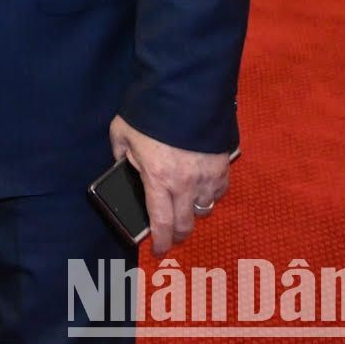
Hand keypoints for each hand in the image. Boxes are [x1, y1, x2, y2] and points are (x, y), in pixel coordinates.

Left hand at [109, 115, 231, 255]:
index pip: (160, 222)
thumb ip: (121, 155)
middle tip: (169, 233)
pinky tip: (201, 187)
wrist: (185, 93)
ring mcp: (208, 177)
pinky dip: (210, 194)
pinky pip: (219, 191)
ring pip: (205, 209)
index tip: (158, 250)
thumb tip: (124, 167)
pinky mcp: (223, 166)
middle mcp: (186, 185)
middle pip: (185, 223)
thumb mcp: (121, 134)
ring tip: (183, 206)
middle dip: (177, 233)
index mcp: (158, 180)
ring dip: (193, 212)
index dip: (160, 241)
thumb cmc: (147, 114)